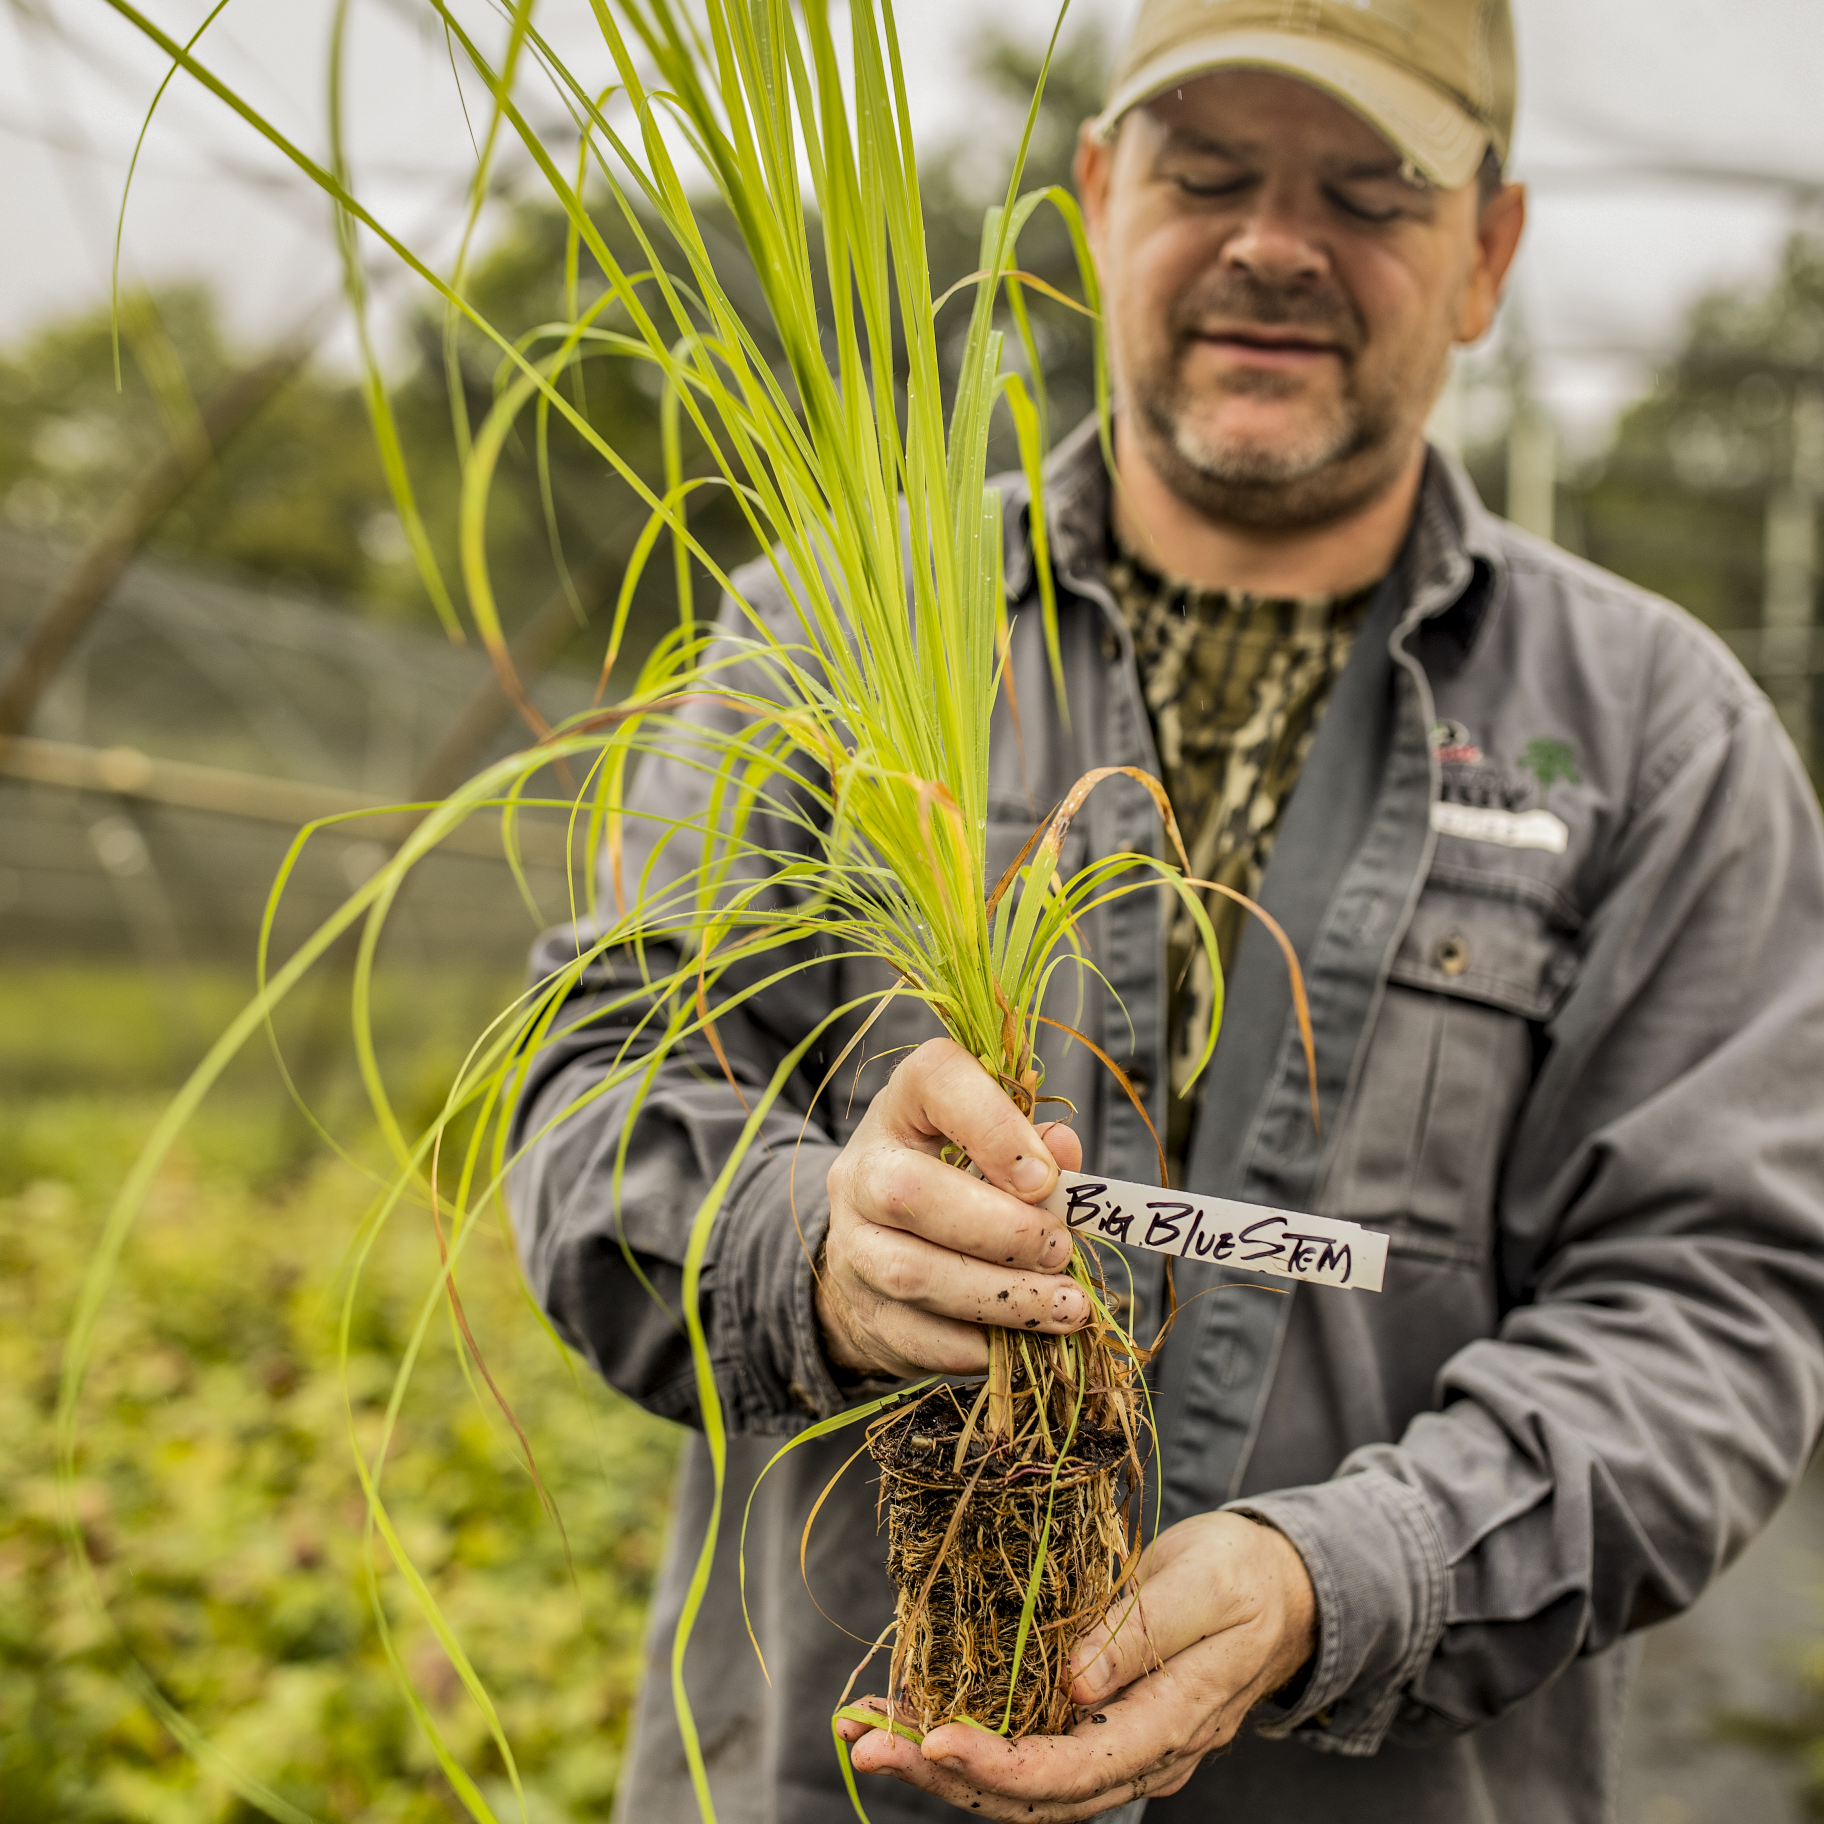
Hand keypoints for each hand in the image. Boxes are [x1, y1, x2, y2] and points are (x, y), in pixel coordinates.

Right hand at [817, 1036, 1086, 1379]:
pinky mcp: (863, 1309)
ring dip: (1002, 1296)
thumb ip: (1036, 1146)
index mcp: (903, 1106)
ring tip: (1064, 1306)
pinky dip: (979, 1344)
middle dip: (1000, 1229)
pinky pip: (918, 1336)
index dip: (994, 1125)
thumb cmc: (957, 1182)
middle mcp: (863, 1169)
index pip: (934, 1080)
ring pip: (912, 1272)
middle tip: (1059, 1250)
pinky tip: (1023, 1339)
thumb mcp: (993, 1148)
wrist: (881, 1253)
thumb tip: (1067, 1149)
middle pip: (910, 1191)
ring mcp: (853, 1243)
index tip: (1046, 1178)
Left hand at [837, 1512, 1316, 1819]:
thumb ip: (1140, 1633)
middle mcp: (1138, 1755)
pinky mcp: (1096, 1721)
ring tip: (863, 1729)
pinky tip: (910, 1709)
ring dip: (938, 1762)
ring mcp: (1115, 1744)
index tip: (934, 1740)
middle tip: (864, 1742)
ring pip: (1018, 1782)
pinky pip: (1024, 1744)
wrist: (1281, 1589)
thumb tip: (1075, 1684)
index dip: (1000, 1765)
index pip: (1074, 1771)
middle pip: (1031, 1795)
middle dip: (942, 1776)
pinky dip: (964, 1734)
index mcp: (1170, 1726)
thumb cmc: (1246, 1578)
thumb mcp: (1206, 1587)